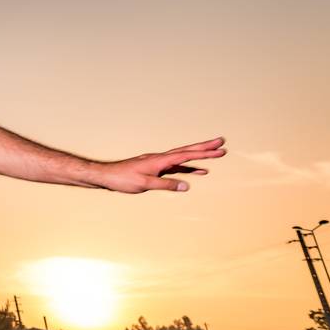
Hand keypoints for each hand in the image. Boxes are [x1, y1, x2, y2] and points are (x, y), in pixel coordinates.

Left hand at [94, 137, 225, 192]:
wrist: (107, 176)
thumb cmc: (123, 179)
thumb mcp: (145, 184)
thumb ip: (166, 185)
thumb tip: (186, 186)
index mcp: (159, 160)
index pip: (186, 155)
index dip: (204, 154)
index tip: (220, 150)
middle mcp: (161, 158)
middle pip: (187, 151)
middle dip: (205, 147)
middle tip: (222, 142)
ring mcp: (159, 163)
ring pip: (183, 158)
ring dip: (199, 156)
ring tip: (215, 154)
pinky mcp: (156, 168)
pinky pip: (176, 167)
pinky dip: (189, 168)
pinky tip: (197, 171)